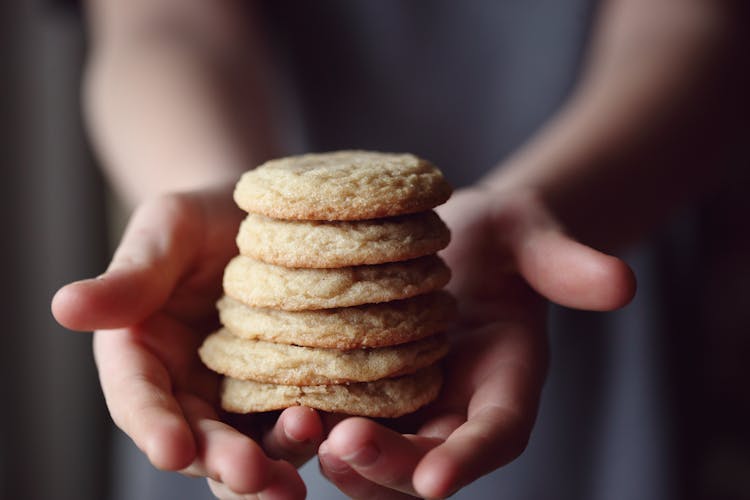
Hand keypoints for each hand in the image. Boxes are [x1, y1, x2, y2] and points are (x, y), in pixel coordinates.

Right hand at [52, 187, 321, 498]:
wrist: (256, 218)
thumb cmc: (200, 218)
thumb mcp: (165, 232)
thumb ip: (130, 276)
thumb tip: (63, 306)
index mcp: (141, 354)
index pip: (139, 398)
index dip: (152, 426)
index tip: (169, 449)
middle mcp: (186, 386)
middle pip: (197, 439)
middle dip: (220, 462)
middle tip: (251, 476)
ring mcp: (237, 394)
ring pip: (247, 445)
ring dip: (270, 464)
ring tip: (294, 477)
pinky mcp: (283, 390)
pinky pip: (293, 421)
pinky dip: (310, 438)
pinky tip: (336, 438)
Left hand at [317, 187, 635, 497]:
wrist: (454, 237)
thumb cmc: (500, 234)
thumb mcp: (530, 235)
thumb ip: (566, 262)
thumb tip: (622, 283)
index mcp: (506, 382)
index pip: (496, 433)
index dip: (468, 458)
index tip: (436, 480)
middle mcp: (457, 407)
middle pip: (428, 459)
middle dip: (391, 465)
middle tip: (347, 446)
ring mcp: (411, 405)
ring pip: (379, 457)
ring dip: (345, 460)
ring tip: (304, 434)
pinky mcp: (367, 390)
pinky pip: (341, 422)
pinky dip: (315, 428)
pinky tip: (282, 410)